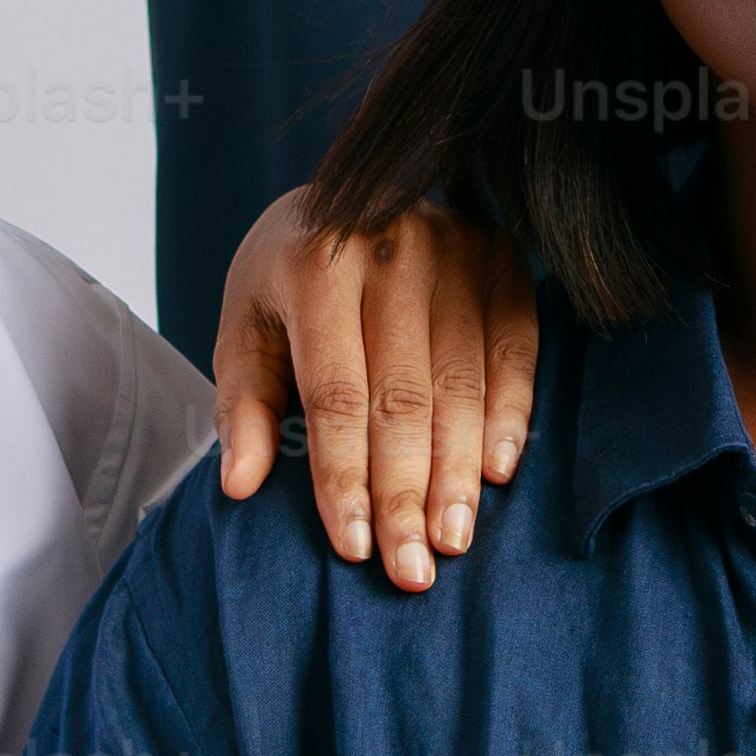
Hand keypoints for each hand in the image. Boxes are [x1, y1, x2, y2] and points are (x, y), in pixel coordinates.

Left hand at [207, 189, 539, 588]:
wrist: (347, 186)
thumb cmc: (285, 276)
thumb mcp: (244, 328)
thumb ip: (243, 405)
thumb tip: (240, 485)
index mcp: (312, 263)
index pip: (335, 393)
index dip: (344, 476)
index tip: (353, 547)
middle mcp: (387, 247)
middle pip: (402, 396)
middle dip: (406, 493)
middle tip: (411, 570)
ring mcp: (451, 245)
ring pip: (461, 380)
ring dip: (459, 469)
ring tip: (452, 539)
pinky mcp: (498, 253)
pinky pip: (514, 344)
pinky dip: (510, 411)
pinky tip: (497, 471)